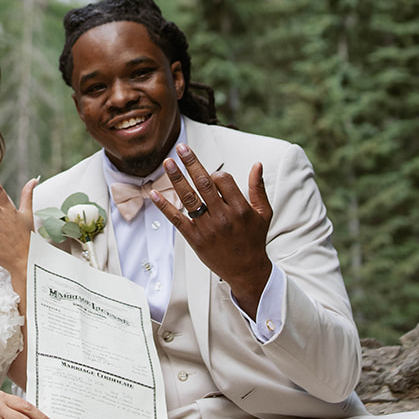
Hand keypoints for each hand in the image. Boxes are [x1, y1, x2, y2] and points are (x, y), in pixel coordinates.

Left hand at [152, 144, 272, 316]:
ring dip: (176, 179)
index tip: (213, 177)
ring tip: (168, 163)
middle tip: (180, 147)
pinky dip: (164, 206)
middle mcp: (223, 217)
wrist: (247, 270)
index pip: (223, 180)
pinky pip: (177, 220)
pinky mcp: (195, 239)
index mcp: (241, 209)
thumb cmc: (254, 239)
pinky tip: (154, 193)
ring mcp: (208, 229)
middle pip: (204, 184)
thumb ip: (258, 188)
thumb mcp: (263, 213)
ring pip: (189, 199)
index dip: (216, 174)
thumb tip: (257, 164)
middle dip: (191, 163)